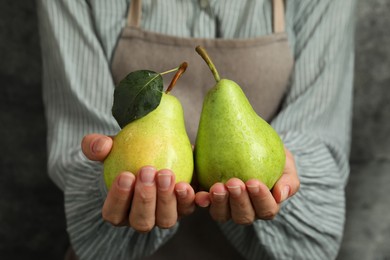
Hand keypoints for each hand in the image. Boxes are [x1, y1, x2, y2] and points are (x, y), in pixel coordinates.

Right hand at [81, 134, 195, 231]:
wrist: (161, 148)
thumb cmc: (128, 151)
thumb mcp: (110, 146)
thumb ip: (97, 145)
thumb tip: (100, 146)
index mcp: (121, 210)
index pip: (114, 214)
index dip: (118, 199)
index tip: (125, 175)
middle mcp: (144, 218)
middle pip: (142, 221)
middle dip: (144, 199)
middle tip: (146, 171)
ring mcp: (165, 215)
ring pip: (166, 220)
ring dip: (165, 199)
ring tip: (166, 174)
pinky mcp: (185, 206)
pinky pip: (189, 208)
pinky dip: (189, 199)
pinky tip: (186, 185)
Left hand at [194, 148, 299, 223]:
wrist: (250, 143)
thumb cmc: (273, 155)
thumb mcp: (286, 163)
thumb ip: (289, 179)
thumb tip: (281, 195)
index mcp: (265, 205)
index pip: (266, 209)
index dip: (261, 199)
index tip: (254, 182)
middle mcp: (245, 210)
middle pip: (243, 216)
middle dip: (238, 201)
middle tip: (234, 183)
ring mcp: (226, 206)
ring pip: (222, 214)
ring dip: (219, 202)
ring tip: (217, 187)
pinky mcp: (209, 198)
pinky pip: (203, 204)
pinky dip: (201, 200)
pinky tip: (199, 193)